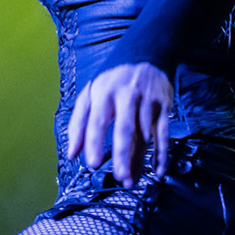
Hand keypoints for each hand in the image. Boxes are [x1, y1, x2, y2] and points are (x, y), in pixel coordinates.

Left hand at [66, 61, 172, 184]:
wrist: (145, 53)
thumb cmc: (112, 79)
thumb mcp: (90, 93)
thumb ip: (78, 122)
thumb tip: (71, 153)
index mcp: (104, 93)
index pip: (97, 121)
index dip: (94, 143)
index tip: (93, 164)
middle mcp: (127, 96)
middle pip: (125, 128)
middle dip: (123, 154)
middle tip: (120, 177)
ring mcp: (147, 102)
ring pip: (144, 136)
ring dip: (139, 161)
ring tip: (131, 180)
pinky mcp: (163, 107)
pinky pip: (163, 134)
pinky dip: (162, 154)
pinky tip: (157, 170)